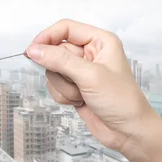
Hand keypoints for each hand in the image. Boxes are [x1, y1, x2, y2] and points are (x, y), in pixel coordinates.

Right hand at [24, 19, 157, 154]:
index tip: (33, 51)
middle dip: (60, 70)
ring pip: (52, 69)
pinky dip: (62, 95)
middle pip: (55, 50)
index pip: (65, 28)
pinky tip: (79, 101)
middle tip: (74, 82)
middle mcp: (89, 52)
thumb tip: (34, 50)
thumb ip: (60, 60)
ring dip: (62, 85)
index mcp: (99, 41)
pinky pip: (54, 84)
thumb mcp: (90, 76)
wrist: (129, 133)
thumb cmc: (121, 101)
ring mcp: (80, 70)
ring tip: (81, 94)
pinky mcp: (74, 86)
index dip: (47, 37)